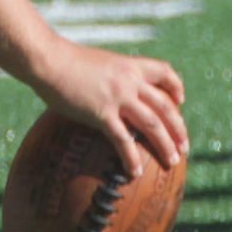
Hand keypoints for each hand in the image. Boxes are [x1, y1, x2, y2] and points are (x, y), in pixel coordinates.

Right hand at [28, 41, 186, 175]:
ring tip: (172, 162)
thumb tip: (108, 86)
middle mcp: (129, 80)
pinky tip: (134, 172)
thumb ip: (110, 74)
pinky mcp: (101, 113)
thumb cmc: (64, 59)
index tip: (180, 102)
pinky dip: (131, 157)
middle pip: (165, 106)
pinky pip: (123, 140)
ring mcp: (118, 97)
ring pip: (152, 124)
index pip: (164, 72)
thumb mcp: (97, 62)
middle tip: (184, 147)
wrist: (48, 59)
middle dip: (178, 128)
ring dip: (165, 145)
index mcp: (129, 65)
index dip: (176, 88)